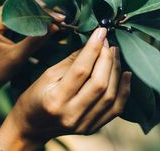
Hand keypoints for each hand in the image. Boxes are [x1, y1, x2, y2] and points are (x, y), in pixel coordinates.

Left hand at [0, 0, 64, 96]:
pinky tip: (42, 23)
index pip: (20, 6)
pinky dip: (31, 16)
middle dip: (40, 8)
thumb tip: (55, 26)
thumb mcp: (18, 57)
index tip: (57, 19)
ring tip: (52, 20)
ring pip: (20, 4)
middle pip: (20, 1)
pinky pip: (17, 12)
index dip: (41, 11)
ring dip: (37, 11)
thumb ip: (36, 40)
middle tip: (57, 19)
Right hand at [0, 28, 131, 150]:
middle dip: (106, 57)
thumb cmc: (35, 97)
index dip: (93, 48)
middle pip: (99, 83)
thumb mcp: (48, 74)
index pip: (81, 70)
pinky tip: (126, 74)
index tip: (101, 31)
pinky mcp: (92, 128)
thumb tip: (92, 44)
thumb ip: (72, 61)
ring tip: (114, 53)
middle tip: (107, 41)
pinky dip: (124, 90)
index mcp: (56, 99)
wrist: (33, 126)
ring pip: (110, 95)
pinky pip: (115, 109)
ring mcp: (83, 124)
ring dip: (115, 70)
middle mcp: (71, 114)